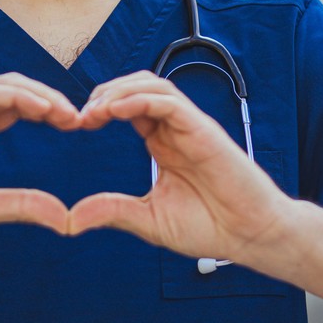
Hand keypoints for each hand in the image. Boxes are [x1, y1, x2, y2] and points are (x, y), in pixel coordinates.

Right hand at [0, 72, 78, 240]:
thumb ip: (22, 205)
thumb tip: (63, 218)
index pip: (18, 108)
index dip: (49, 112)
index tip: (76, 127)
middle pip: (18, 91)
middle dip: (52, 101)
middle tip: (81, 118)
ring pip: (8, 85)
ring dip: (42, 95)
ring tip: (68, 114)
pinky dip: (21, 96)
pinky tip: (45, 110)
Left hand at [68, 72, 292, 261]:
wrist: (250, 236)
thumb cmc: (209, 227)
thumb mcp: (148, 220)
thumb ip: (113, 211)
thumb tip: (72, 218)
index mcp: (163, 144)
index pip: (128, 107)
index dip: (100, 108)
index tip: (77, 125)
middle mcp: (175, 130)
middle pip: (136, 87)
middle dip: (104, 93)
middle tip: (81, 116)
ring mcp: (190, 127)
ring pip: (151, 86)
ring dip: (118, 91)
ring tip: (94, 110)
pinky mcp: (203, 131)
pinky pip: (169, 102)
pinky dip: (139, 100)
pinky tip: (115, 111)